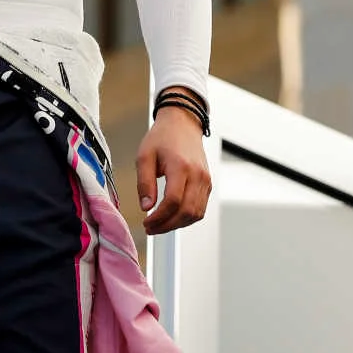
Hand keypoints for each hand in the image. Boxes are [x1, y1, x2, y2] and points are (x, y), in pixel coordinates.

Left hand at [136, 103, 210, 234]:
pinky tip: (172, 217)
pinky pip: (200, 208)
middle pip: (186, 211)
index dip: (159, 217)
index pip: (173, 201)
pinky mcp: (208, 183)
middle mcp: (198, 175)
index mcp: (181, 166)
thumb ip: (144, 183)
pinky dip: (187, 217)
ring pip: (196, 213)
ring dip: (177, 224)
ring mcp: (205, 180)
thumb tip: (146, 208)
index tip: (146, 222)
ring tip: (160, 225)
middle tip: (150, 228)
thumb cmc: (162, 137)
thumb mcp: (145, 156)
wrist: (183, 123)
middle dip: (167, 225)